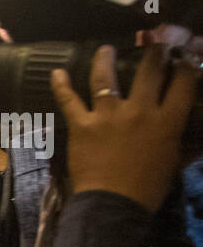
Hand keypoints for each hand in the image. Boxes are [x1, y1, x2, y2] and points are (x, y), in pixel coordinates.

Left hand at [50, 43, 197, 212]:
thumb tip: (196, 133)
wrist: (113, 205)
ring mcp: (108, 116)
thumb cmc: (148, 187)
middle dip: (153, 50)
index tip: (184, 55)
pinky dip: (61, 85)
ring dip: (106, 58)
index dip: (186, 64)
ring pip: (106, 76)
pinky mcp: (82, 125)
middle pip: (149, 69)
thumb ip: (185, 142)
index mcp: (167, 120)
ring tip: (106, 49)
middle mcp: (140, 111)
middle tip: (152, 41)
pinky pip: (69, 100)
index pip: (183, 81)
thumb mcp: (175, 162)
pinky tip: (57, 72)